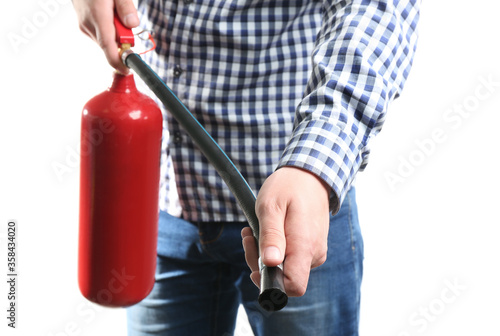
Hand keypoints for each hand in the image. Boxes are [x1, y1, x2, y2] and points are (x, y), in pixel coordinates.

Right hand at [73, 0, 138, 72]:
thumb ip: (126, 8)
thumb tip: (132, 24)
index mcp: (98, 17)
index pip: (108, 48)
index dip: (118, 62)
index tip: (127, 69)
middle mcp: (89, 25)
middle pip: (110, 46)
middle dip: (123, 42)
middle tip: (126, 23)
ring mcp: (84, 27)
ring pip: (106, 42)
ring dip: (116, 36)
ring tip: (114, 14)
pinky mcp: (84, 27)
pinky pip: (101, 36)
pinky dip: (109, 32)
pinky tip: (109, 17)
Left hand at [241, 166, 330, 296]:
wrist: (309, 175)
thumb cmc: (289, 187)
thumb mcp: (271, 207)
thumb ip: (271, 236)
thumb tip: (271, 263)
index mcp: (305, 246)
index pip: (294, 286)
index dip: (272, 284)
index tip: (255, 267)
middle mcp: (314, 254)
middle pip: (285, 279)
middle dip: (261, 264)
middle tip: (248, 237)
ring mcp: (314, 251)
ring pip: (286, 270)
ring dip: (265, 255)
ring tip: (254, 230)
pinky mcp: (311, 247)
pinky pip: (291, 259)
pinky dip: (275, 249)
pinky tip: (267, 231)